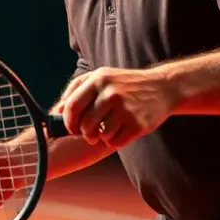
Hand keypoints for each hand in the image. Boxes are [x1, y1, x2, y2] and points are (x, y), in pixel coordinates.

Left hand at [59, 67, 175, 148]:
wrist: (161, 87)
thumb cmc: (124, 84)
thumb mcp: (100, 77)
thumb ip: (76, 90)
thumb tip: (57, 112)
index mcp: (99, 80)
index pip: (72, 106)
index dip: (67, 121)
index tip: (70, 128)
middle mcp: (111, 93)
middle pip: (85, 124)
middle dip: (83, 133)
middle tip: (88, 133)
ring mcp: (126, 109)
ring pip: (100, 135)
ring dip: (100, 138)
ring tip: (105, 130)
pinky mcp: (138, 124)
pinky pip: (115, 142)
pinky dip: (114, 141)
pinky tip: (119, 132)